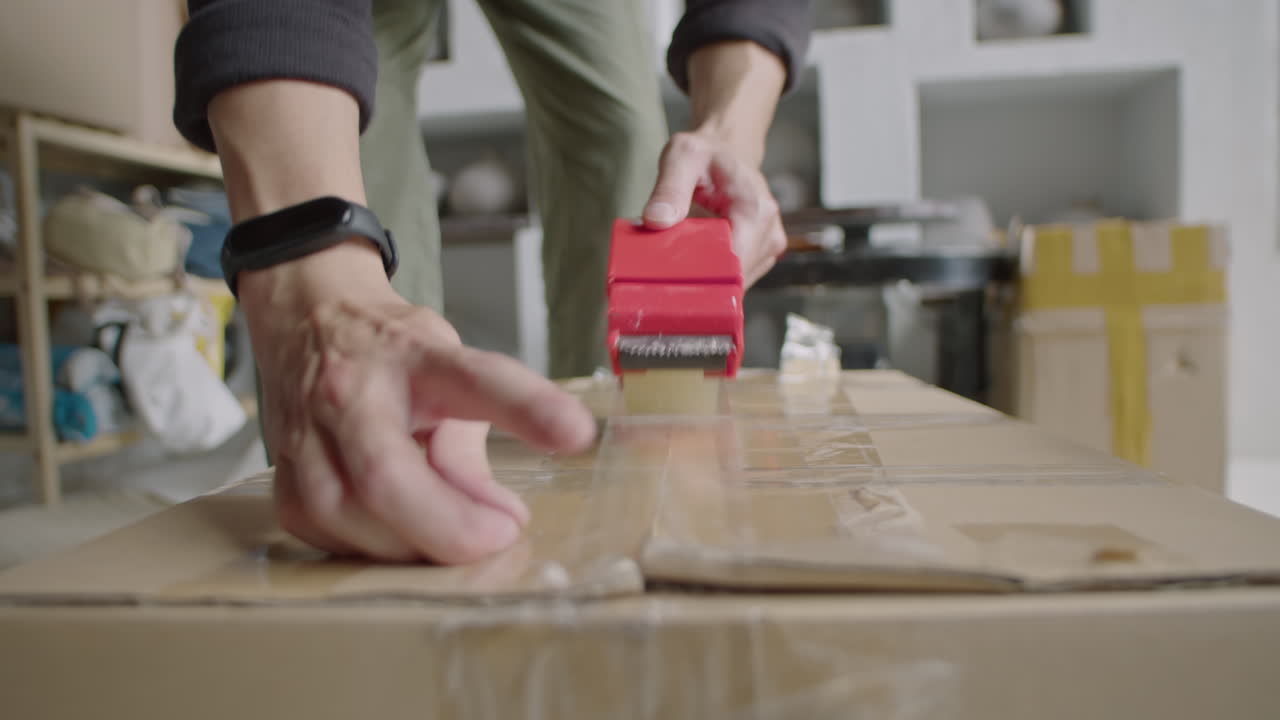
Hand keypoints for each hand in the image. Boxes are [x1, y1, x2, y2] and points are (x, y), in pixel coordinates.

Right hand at [239, 245, 595, 562]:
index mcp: (414, 357)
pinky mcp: (283, 480)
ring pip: (353, 520)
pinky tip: (402, 528)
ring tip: (454, 529)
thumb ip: (475, 445)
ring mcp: (306, 437)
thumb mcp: (450, 368)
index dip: (527, 408)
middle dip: (449, 528)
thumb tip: (496, 521)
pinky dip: (378, 548)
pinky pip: (333, 539)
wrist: (306, 316)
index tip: (576, 431)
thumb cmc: (393, 352)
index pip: (476, 380)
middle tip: (500, 536)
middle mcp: (351, 392)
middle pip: (387, 478)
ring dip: (416, 546)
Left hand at [641, 130, 786, 285]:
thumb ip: (669, 188)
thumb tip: (656, 220)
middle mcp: (769, 232)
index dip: (704, 278)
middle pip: (734, 279)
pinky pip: (736, 278)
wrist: (728, 151)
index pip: (735, 263)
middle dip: (701, 282)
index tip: (673, 283)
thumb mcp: (682, 157)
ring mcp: (768, 247)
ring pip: (735, 284)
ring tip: (679, 269)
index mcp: (756, 210)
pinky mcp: (761, 255)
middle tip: (667, 278)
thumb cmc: (708, 153)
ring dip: (708, 282)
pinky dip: (715, 277)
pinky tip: (695, 266)